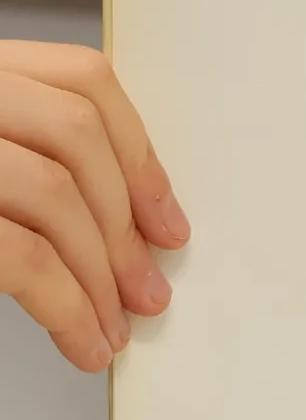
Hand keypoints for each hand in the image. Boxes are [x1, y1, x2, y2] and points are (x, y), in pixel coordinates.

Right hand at [0, 42, 188, 371]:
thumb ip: (36, 156)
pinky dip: (65, 309)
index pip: (83, 79)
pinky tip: (84, 341)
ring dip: (102, 274)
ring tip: (118, 326)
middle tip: (153, 288)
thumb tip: (134, 224)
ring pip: (53, 197)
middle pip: (76, 136)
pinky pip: (21, 258)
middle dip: (127, 221)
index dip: (140, 152)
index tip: (170, 219)